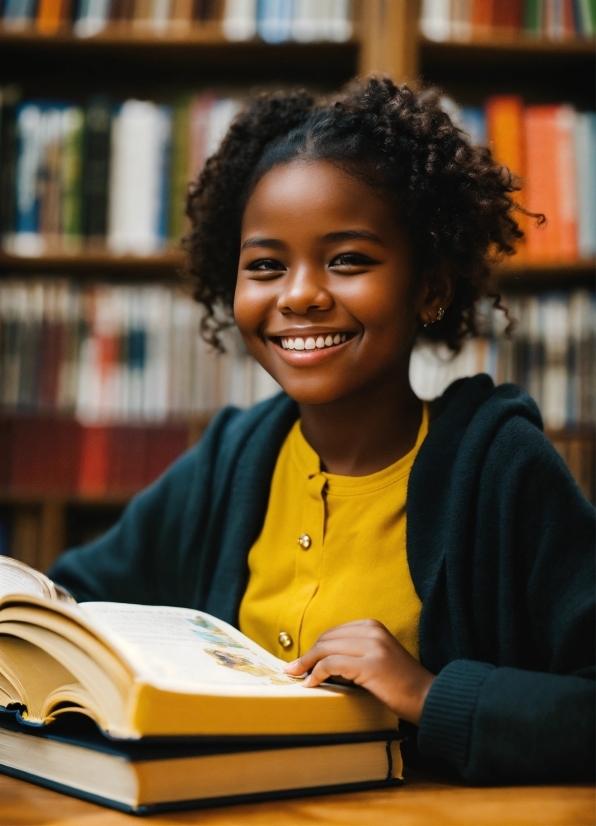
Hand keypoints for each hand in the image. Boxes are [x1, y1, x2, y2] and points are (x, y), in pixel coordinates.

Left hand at [283, 619, 434, 724]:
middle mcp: (372, 631)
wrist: (428, 698)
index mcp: (372, 626)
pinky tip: (311, 683)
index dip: (315, 648)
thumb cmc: (399, 683)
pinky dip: (316, 673)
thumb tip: (319, 663)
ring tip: (297, 677)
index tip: (302, 661)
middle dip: (307, 655)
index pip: (333, 633)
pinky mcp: (370, 665)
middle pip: (326, 639)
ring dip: (307, 665)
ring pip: (326, 650)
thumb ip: (353, 653)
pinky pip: (332, 664)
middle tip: (293, 670)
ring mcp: (372, 646)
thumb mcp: (375, 658)